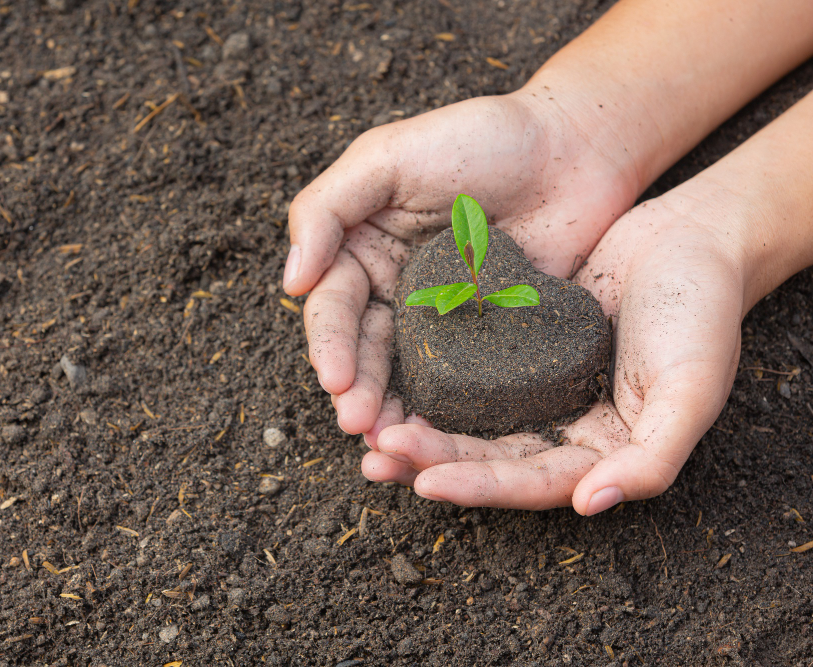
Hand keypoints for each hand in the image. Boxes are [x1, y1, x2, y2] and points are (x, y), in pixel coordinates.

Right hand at [284, 91, 639, 449]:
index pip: (333, 306)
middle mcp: (394, 291)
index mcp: (360, 251)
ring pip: (406, 376)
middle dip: (357, 390)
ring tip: (389, 445)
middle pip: (364, 351)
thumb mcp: (388, 157)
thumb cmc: (477, 139)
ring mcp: (443, 321)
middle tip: (359, 425)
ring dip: (392, 411)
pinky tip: (440, 437)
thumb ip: (327, 208)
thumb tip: (291, 281)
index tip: (336, 379)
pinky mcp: (490, 341)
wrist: (574, 148)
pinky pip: (463, 382)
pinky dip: (446, 411)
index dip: (330, 344)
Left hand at [363, 191, 745, 512]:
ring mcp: (534, 387)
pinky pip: (464, 368)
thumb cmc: (702, 314)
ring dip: (418, 425)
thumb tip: (590, 504)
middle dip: (430, 460)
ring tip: (366, 427)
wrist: (689, 240)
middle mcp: (559, 427)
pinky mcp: (513, 346)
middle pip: (486, 457)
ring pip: (466, 417)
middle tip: (375, 455)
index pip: (531, 482)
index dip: (479, 485)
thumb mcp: (692, 389)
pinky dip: (429, 375)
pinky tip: (388, 372)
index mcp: (599, 451)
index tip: (423, 480)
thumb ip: (653, 457)